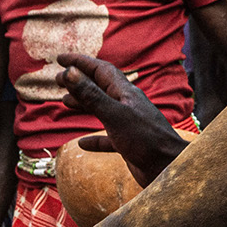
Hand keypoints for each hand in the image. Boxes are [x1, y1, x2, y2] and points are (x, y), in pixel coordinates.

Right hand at [59, 54, 185, 185]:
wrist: (169, 167)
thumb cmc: (145, 140)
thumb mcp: (113, 114)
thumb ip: (91, 95)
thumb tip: (70, 72)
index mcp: (125, 93)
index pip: (100, 70)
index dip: (80, 62)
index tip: (60, 59)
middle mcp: (126, 105)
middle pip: (100, 87)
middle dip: (78, 81)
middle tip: (57, 80)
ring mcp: (128, 124)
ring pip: (101, 109)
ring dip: (83, 103)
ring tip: (65, 102)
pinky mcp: (128, 143)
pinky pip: (106, 137)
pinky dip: (93, 138)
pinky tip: (82, 144)